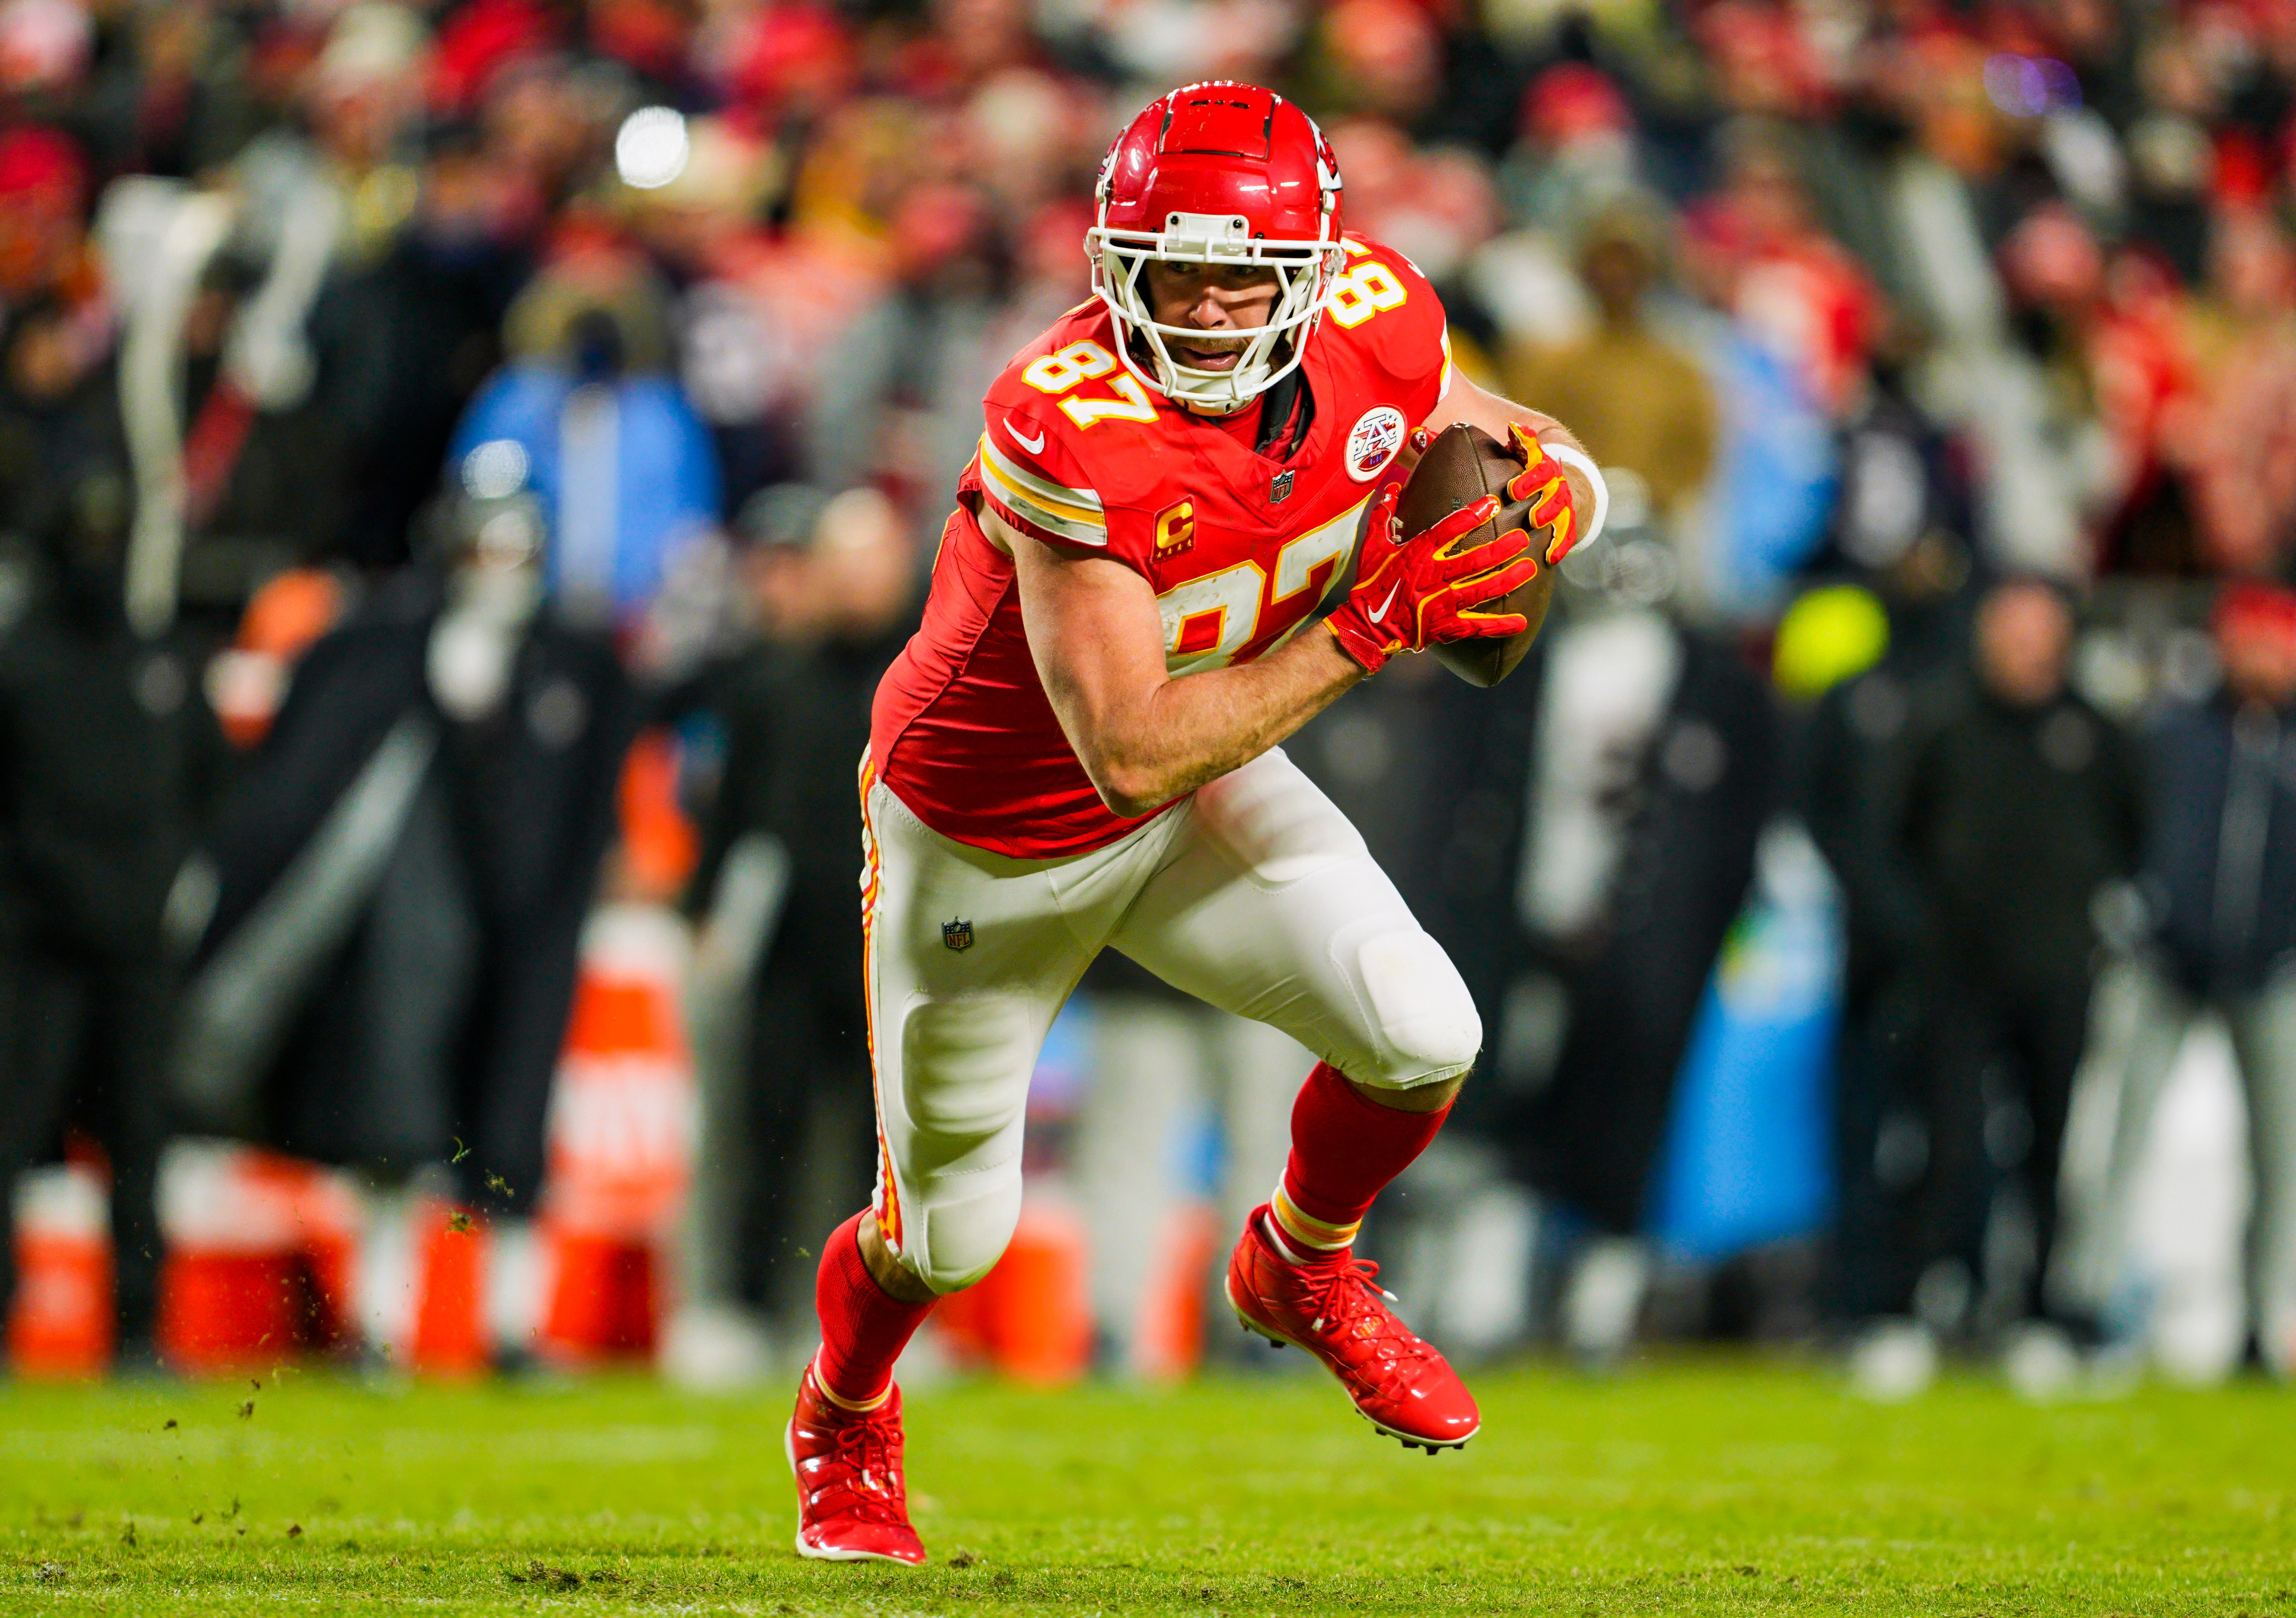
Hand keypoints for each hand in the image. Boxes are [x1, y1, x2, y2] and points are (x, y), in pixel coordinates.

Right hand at [1325, 482, 1539, 674]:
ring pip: (1481, 590)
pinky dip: (1499, 625)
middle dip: (1501, 549)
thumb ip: (1384, 516)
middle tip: (1523, 538)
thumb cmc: (1370, 585)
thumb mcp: (1372, 547)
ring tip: (1530, 569)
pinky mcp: (1445, 627)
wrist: (1365, 628)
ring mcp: (1441, 604)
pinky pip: (1476, 626)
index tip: (1493, 503)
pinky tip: (1522, 622)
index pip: (1447, 530)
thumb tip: (1391, 487)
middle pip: (1474, 561)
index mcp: (1417, 555)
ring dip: (1508, 580)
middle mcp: (1432, 578)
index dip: (1471, 516)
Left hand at [1502, 423, 1580, 564]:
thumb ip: (1522, 441)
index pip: (1543, 471)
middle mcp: (1557, 486)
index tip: (1514, 490)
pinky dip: (1561, 545)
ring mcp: (1563, 505)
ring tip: (1539, 528)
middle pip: (1555, 494)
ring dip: (1552, 521)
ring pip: (1563, 514)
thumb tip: (1514, 427)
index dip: (1531, 480)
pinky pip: (1567, 534)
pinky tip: (1551, 558)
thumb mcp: (1526, 451)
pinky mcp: (1566, 523)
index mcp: (1546, 469)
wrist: (1561, 477)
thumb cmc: (1531, 465)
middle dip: (1545, 505)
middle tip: (1532, 516)